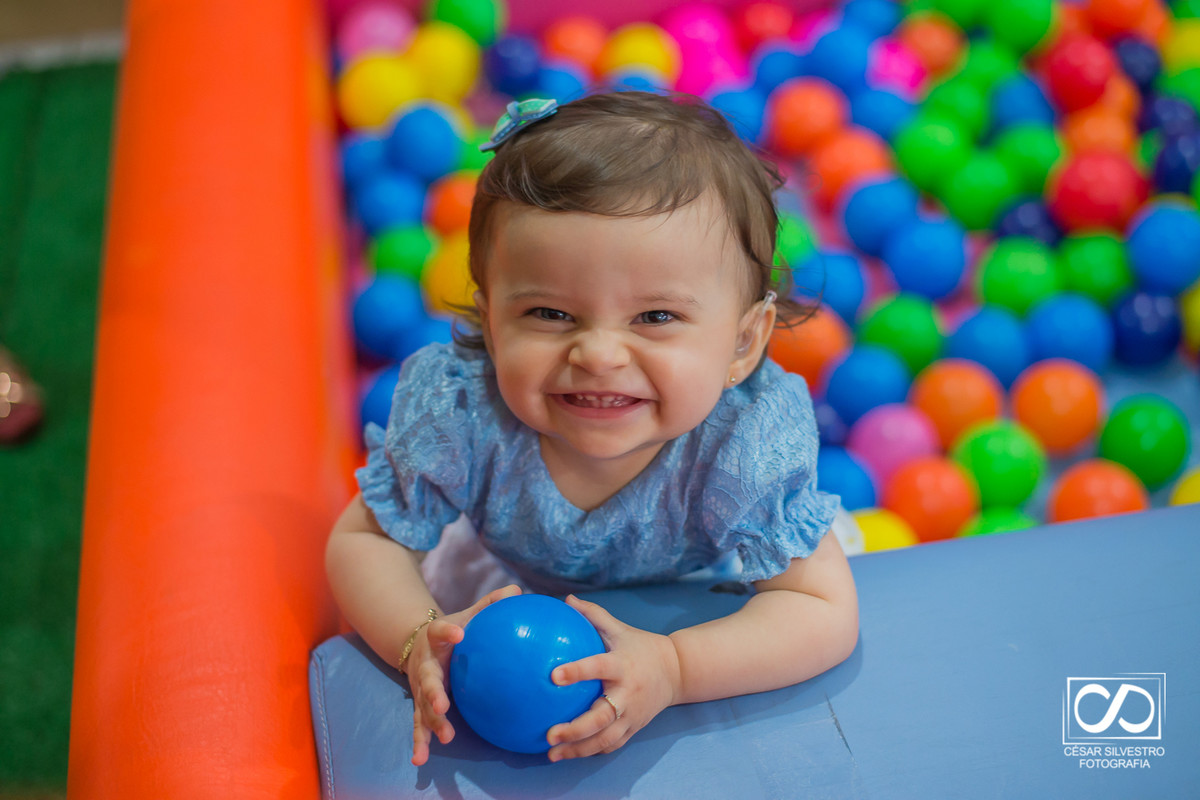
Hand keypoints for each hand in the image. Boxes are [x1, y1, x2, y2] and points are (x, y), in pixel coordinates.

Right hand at [405, 584, 522, 765]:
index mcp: (436, 639)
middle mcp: (425, 665)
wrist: (420, 643)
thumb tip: (518, 592)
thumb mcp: (469, 615)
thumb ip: (491, 605)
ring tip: (443, 736)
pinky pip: (420, 726)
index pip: (440, 631)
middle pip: (427, 679)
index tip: (460, 633)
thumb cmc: (456, 629)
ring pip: (422, 708)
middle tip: (442, 703)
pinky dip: (419, 742)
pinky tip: (421, 760)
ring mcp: (420, 689)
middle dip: (433, 692)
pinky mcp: (420, 706)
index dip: (448, 632)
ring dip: (431, 723)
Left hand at [545, 595, 680, 761]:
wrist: (677, 672)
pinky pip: (611, 745)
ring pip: (605, 738)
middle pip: (601, 716)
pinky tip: (569, 755)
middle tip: (549, 734)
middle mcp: (628, 694)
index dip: (577, 672)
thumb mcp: (620, 629)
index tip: (553, 676)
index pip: (598, 667)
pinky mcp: (634, 729)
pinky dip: (591, 752)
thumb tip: (566, 600)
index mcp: (622, 666)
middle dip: (575, 728)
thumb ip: (593, 615)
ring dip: (578, 749)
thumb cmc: (640, 647)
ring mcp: (632, 715)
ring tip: (552, 754)